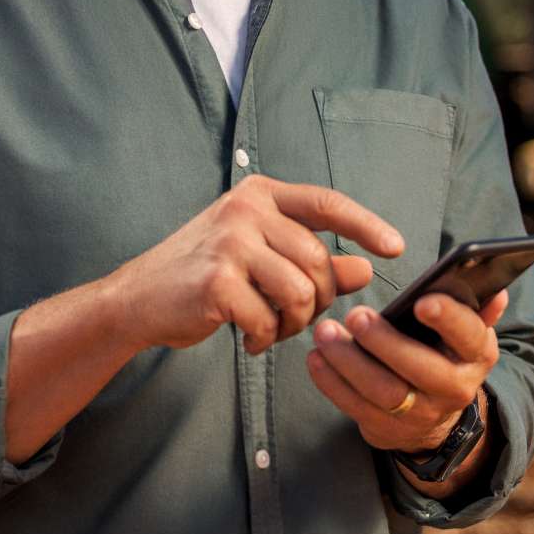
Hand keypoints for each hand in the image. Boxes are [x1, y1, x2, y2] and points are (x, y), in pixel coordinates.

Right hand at [114, 176, 400, 354]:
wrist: (137, 299)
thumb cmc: (204, 275)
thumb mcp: (260, 257)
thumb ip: (311, 260)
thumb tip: (364, 269)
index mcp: (260, 194)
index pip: (326, 203)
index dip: (366, 225)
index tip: (396, 248)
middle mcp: (245, 210)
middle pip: (317, 260)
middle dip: (319, 299)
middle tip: (296, 319)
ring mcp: (229, 242)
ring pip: (299, 291)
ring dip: (293, 323)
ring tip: (272, 329)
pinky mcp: (216, 281)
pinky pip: (268, 318)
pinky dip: (265, 338)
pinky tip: (248, 338)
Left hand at [306, 289, 510, 452]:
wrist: (436, 419)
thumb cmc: (444, 355)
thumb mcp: (466, 334)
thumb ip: (476, 309)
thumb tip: (497, 291)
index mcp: (476, 355)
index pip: (470, 335)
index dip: (449, 319)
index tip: (422, 300)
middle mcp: (454, 388)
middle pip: (420, 368)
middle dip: (385, 342)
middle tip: (356, 314)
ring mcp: (420, 414)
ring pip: (383, 391)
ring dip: (349, 362)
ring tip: (325, 332)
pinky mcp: (387, 430)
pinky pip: (356, 408)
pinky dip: (332, 383)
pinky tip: (316, 358)